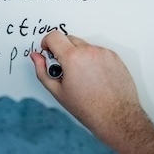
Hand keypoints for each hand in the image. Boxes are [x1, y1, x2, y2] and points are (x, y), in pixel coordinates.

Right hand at [30, 31, 153, 153]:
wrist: (117, 116)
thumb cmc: (89, 108)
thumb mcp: (58, 91)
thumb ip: (43, 71)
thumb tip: (37, 58)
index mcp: (72, 58)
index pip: (54, 36)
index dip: (47, 42)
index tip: (48, 50)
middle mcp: (89, 51)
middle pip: (69, 38)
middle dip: (63, 49)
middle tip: (65, 68)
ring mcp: (103, 52)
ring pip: (84, 46)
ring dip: (79, 55)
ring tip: (82, 76)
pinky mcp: (114, 56)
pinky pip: (98, 51)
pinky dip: (93, 59)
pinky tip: (94, 76)